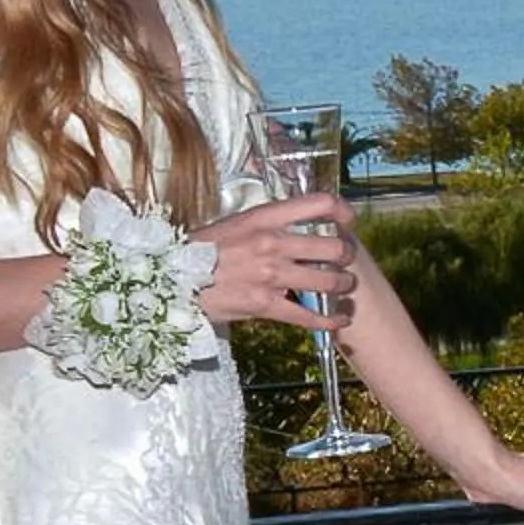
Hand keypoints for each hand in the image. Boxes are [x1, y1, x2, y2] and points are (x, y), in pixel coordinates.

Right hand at [192, 193, 353, 331]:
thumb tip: (300, 224)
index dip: (343, 211)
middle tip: (347, 260)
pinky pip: (308, 315)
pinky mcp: (265, 305)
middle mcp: (273, 243)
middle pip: (333, 247)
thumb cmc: (204, 249)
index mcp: (266, 217)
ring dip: (343, 285)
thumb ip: (270, 223)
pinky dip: (330, 320)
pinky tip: (340, 320)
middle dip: (347, 255)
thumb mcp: (238, 223)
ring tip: (345, 287)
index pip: (320, 204)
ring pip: (328, 281)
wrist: (174, 279)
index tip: (349, 221)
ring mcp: (271, 275)